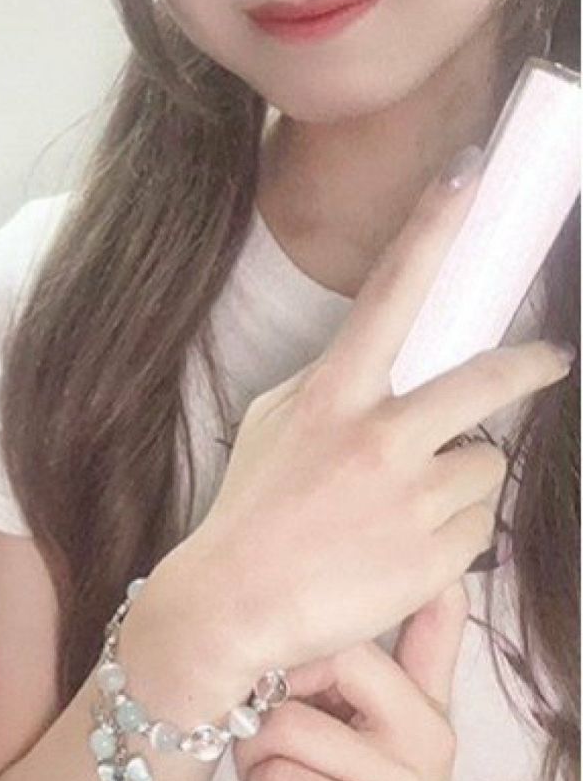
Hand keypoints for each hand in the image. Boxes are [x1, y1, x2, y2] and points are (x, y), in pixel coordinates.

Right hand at [155, 154, 570, 670]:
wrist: (231, 606)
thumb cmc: (250, 510)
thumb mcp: (272, 425)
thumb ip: (330, 386)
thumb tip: (382, 361)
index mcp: (334, 394)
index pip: (392, 292)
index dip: (434, 227)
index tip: (469, 174)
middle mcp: (380, 437)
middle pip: (490, 379)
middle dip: (531, 365)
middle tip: (548, 360)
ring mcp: (413, 498)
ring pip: (486, 463)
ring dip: (461, 479)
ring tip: (405, 510)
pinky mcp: (436, 555)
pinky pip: (478, 527)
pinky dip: (452, 536)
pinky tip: (402, 550)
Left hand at [232, 583, 472, 780]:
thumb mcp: (417, 722)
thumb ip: (426, 649)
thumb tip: (446, 575)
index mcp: (421, 704)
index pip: (343, 637)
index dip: (289, 651)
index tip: (274, 684)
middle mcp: (419, 740)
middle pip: (309, 668)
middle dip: (265, 696)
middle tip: (259, 727)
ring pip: (282, 728)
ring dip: (252, 750)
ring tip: (263, 767)